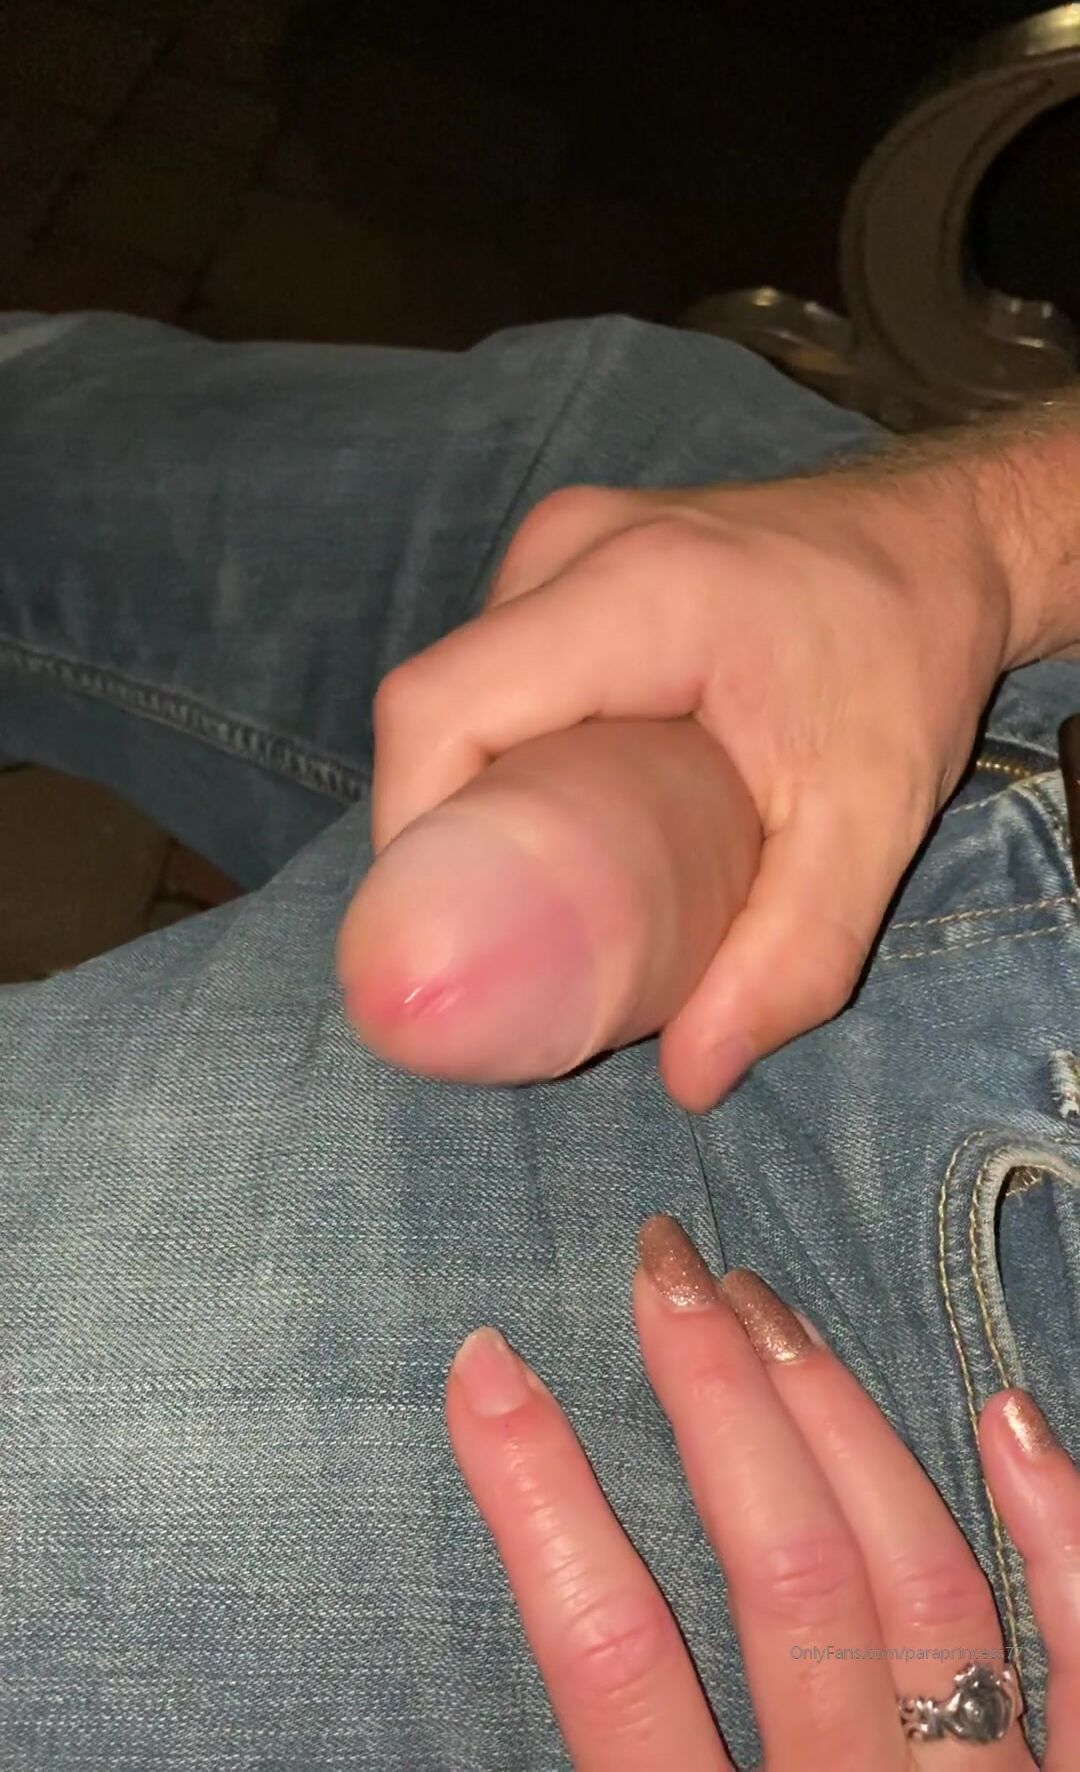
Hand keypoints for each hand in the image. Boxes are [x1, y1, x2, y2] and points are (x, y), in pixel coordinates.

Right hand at [372, 471, 1013, 1106]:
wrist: (942, 542)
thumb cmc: (910, 659)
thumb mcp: (870, 818)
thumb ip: (795, 953)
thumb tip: (692, 1079)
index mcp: (634, 594)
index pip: (438, 709)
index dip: (408, 830)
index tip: (442, 935)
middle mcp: (572, 546)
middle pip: (431, 704)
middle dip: (438, 832)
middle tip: (493, 937)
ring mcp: (563, 539)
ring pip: (454, 684)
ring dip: (467, 790)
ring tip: (528, 886)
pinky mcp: (569, 554)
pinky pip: (491, 664)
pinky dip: (500, 747)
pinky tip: (554, 814)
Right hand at [447, 1217, 1078, 1768]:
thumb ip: (616, 1746)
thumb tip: (544, 1591)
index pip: (612, 1664)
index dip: (540, 1502)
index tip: (483, 1367)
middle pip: (785, 1582)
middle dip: (717, 1402)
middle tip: (664, 1272)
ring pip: (920, 1589)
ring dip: (841, 1427)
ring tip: (764, 1305)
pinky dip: (1058, 1536)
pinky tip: (1005, 1419)